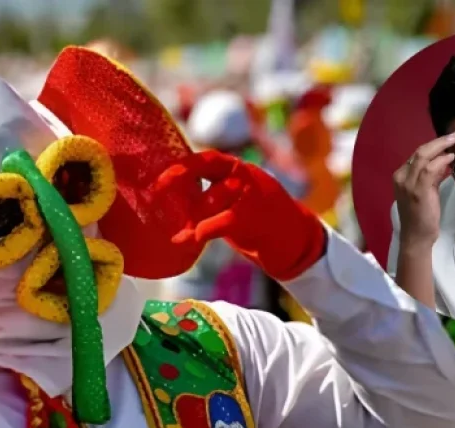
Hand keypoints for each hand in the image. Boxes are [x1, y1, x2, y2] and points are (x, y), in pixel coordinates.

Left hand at [154, 150, 325, 280]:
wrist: (297, 241)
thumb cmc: (259, 223)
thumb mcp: (233, 204)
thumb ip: (209, 198)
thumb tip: (174, 201)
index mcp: (237, 170)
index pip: (205, 158)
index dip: (181, 164)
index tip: (158, 177)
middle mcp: (244, 175)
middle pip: (208, 164)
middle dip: (180, 174)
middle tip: (156, 188)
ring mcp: (253, 193)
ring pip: (215, 195)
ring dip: (192, 214)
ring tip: (177, 233)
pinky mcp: (256, 216)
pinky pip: (225, 219)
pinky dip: (205, 228)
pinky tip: (191, 239)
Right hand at [392, 133, 454, 249]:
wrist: (416, 236)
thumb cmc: (421, 216)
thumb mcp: (422, 191)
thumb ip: (429, 177)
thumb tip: (443, 162)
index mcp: (399, 177)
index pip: (416, 155)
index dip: (433, 145)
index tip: (447, 141)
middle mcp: (401, 177)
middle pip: (419, 152)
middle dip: (438, 141)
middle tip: (454, 135)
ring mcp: (408, 184)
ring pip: (424, 156)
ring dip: (441, 146)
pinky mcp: (418, 190)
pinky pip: (430, 169)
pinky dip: (441, 161)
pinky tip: (451, 158)